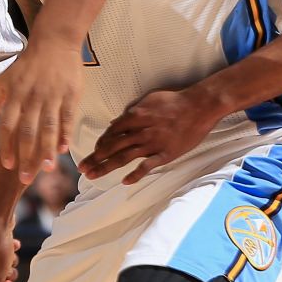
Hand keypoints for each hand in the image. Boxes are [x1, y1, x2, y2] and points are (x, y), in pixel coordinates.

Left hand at [0, 42, 82, 182]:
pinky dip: (65, 133)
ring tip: (47, 169)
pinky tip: (64, 149)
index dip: (7, 146)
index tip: (8, 166)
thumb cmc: (26, 65)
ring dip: (47, 150)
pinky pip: (67, 117)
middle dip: (26, 156)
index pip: (8, 126)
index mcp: (14, 95)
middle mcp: (32, 98)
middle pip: (28, 131)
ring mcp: (52, 96)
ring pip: (49, 127)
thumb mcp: (3, 82)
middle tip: (26, 178)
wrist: (54, 42)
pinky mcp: (70, 95)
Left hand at [79, 86, 224, 182]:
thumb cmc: (175, 100)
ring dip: (106, 167)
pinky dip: (135, 174)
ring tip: (92, 175)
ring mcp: (152, 144)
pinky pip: (147, 166)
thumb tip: (116, 123)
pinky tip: (124, 182)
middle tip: (82, 168)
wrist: (199, 106)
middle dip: (94, 158)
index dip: (100, 143)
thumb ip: (132, 111)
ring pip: (124, 157)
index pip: (111, 133)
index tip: (93, 151)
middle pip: (112, 147)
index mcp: (135, 116)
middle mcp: (140, 131)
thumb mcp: (149, 99)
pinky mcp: (165, 154)